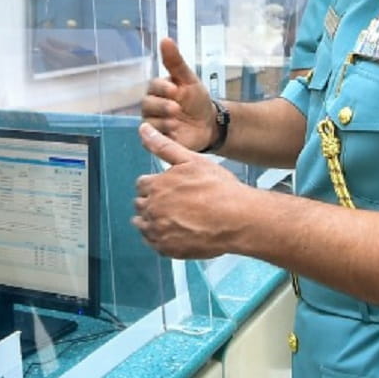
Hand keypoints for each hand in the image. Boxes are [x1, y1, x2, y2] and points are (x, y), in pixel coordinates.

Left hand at [133, 123, 249, 258]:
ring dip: (154, 220)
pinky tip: (179, 231)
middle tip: (177, 203)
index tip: (171, 188)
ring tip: (177, 218)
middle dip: (153, 202)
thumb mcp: (191, 160)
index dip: (156, 185)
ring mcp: (158, 232)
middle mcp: (152, 209)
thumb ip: (163, 146)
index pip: (142, 185)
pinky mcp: (167, 249)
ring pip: (144, 225)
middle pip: (140, 205)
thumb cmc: (218, 188)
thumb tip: (143, 128)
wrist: (237, 219)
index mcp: (155, 186)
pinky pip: (154, 244)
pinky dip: (161, 238)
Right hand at [141, 39, 216, 152]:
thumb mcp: (189, 80)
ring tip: (177, 122)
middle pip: (148, 105)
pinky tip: (172, 133)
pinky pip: (151, 139)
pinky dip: (162, 136)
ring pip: (149, 122)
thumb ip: (175, 62)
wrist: (209, 124)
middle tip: (176, 108)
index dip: (163, 88)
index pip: (153, 86)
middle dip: (162, 106)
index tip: (175, 90)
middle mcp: (152, 106)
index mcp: (158, 90)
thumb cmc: (197, 100)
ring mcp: (153, 122)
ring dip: (163, 122)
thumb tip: (165, 39)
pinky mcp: (157, 139)